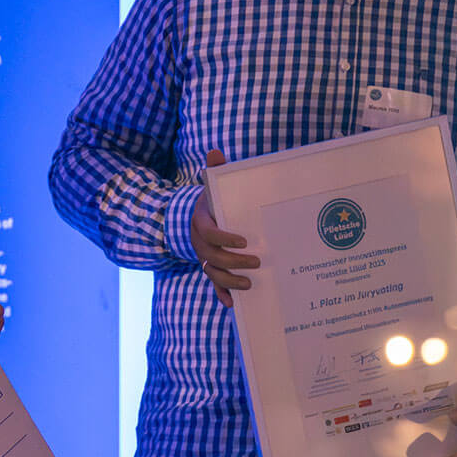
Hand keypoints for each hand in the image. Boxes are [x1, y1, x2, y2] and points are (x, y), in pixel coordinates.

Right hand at [191, 149, 257, 305]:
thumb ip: (215, 170)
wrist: (199, 217)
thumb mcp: (213, 186)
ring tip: (249, 284)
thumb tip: (215, 153)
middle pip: (212, 258)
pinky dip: (221, 294)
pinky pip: (213, 284)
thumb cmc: (213, 201)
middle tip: (257, 261)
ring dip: (229, 281)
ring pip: (212, 273)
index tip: (244, 240)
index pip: (209, 233)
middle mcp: (200, 244)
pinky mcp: (210, 268)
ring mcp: (204, 258)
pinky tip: (234, 302)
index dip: (224, 238)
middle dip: (234, 262)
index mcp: (201, 223)